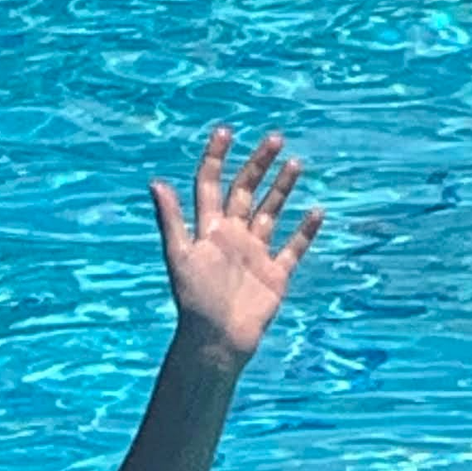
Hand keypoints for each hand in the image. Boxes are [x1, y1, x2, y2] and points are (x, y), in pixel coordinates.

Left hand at [150, 126, 321, 368]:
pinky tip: (317, 212)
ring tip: (295, 163)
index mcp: (208, 229)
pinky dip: (306, 231)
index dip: (216, 158)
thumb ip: (171, 219)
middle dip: (259, 164)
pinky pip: (293, 248)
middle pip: (246, 191)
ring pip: (271, 212)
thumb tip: (155, 183)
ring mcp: (255, 254)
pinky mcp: (275, 274)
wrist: (217, 338)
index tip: (226, 132)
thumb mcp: (180, 255)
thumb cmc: (194, 300)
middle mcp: (232, 236)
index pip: (210, 184)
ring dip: (282, 189)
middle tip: (275, 138)